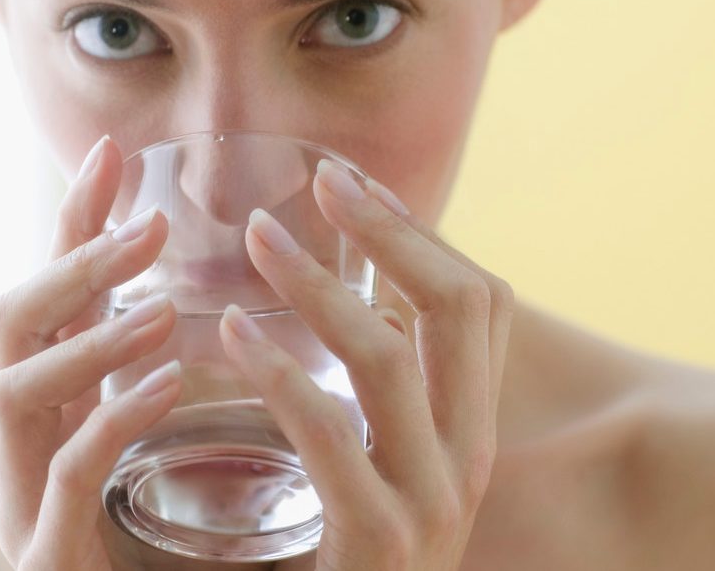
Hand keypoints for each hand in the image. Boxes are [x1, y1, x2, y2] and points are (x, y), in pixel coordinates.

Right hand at [0, 135, 187, 570]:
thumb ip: (160, 374)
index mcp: (48, 401)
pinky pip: (63, 473)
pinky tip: (167, 384)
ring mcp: (19, 491)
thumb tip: (217, 300)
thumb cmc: (137, 544)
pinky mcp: (43, 551)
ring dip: (90, 338)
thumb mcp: (147, 444)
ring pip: (16, 388)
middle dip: (74, 263)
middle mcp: (20, 436)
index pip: (50, 289)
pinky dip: (112, 420)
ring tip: (161, 309)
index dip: (75, 221)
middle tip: (149, 223)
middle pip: (11, 319)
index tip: (113, 152)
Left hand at [218, 158, 514, 570]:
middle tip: (317, 182)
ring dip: (320, 285)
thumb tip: (347, 293)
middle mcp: (469, 456)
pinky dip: (279, 371)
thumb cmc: (350, 555)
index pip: (480, 302)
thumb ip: (376, 393)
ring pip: (390, 357)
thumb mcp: (381, 463)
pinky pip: (329, 433)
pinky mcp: (378, 541)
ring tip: (256, 239)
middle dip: (389, 230)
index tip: (352, 183)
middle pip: (457, 308)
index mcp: (470, 427)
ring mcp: (431, 501)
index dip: (420, 231)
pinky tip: (235, 333)